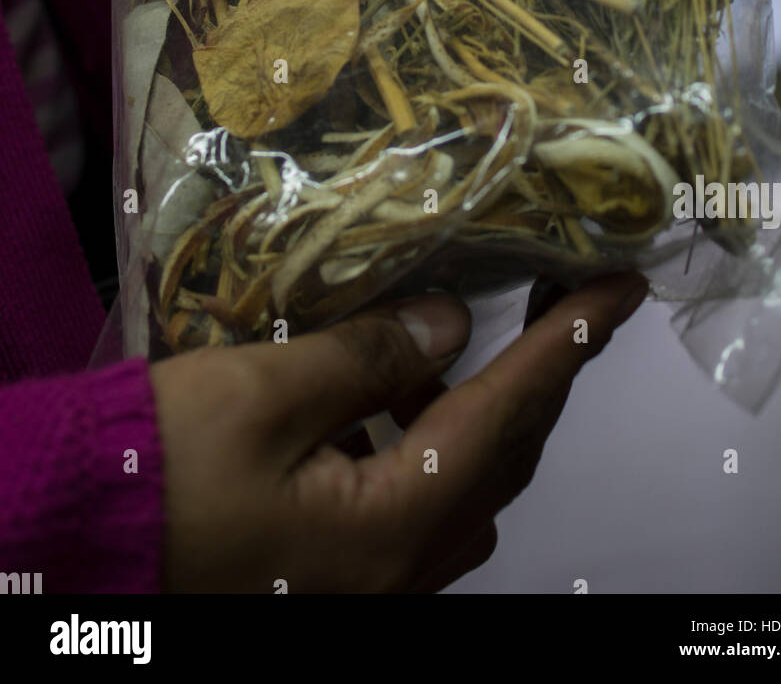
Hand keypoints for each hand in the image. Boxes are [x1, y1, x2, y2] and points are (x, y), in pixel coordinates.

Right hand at [150, 273, 646, 593]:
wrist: (70, 539)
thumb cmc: (160, 470)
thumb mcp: (267, 393)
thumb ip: (372, 356)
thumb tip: (451, 323)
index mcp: (395, 523)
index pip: (512, 413)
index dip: (572, 343)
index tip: (621, 288)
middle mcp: (401, 566)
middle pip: (503, 459)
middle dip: (542, 373)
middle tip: (567, 299)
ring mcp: (372, 581)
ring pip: (465, 486)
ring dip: (482, 410)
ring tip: (469, 338)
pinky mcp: (339, 576)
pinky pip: (417, 506)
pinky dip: (426, 443)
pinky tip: (393, 398)